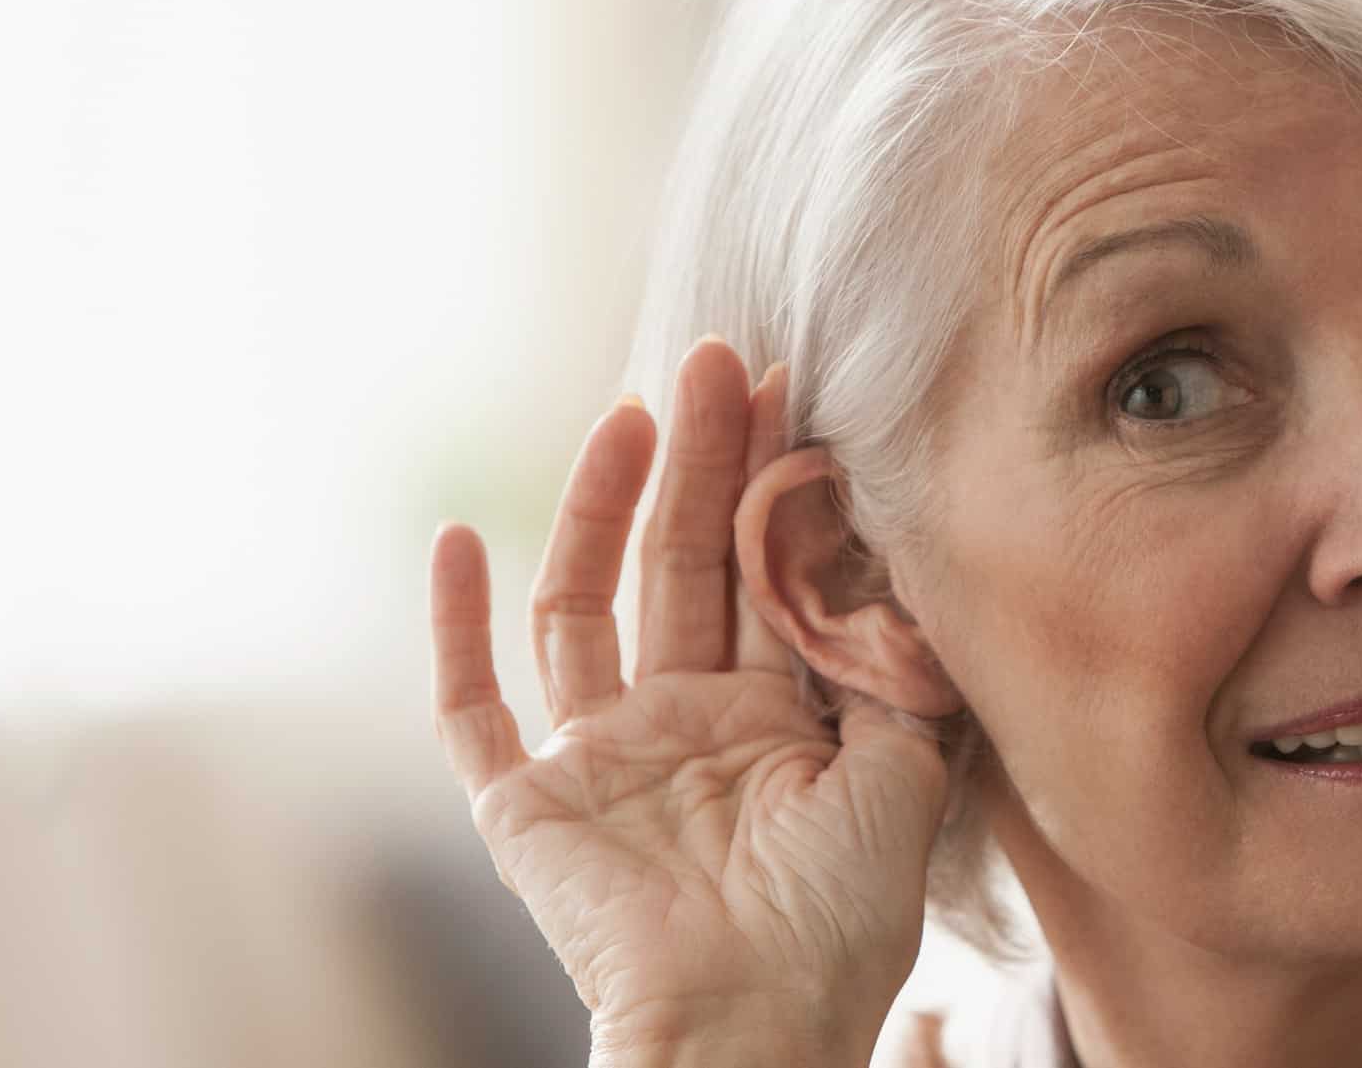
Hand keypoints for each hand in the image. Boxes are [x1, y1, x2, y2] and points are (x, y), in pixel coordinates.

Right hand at [426, 338, 949, 1065]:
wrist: (751, 1025)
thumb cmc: (837, 927)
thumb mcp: (905, 782)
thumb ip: (901, 677)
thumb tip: (909, 577)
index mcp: (769, 726)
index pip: (764, 578)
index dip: (773, 486)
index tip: (791, 392)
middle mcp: (681, 727)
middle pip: (682, 566)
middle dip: (701, 462)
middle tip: (718, 359)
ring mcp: (599, 761)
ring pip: (584, 606)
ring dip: (598, 507)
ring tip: (629, 411)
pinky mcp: (522, 805)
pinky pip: (470, 710)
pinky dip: (452, 628)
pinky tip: (455, 537)